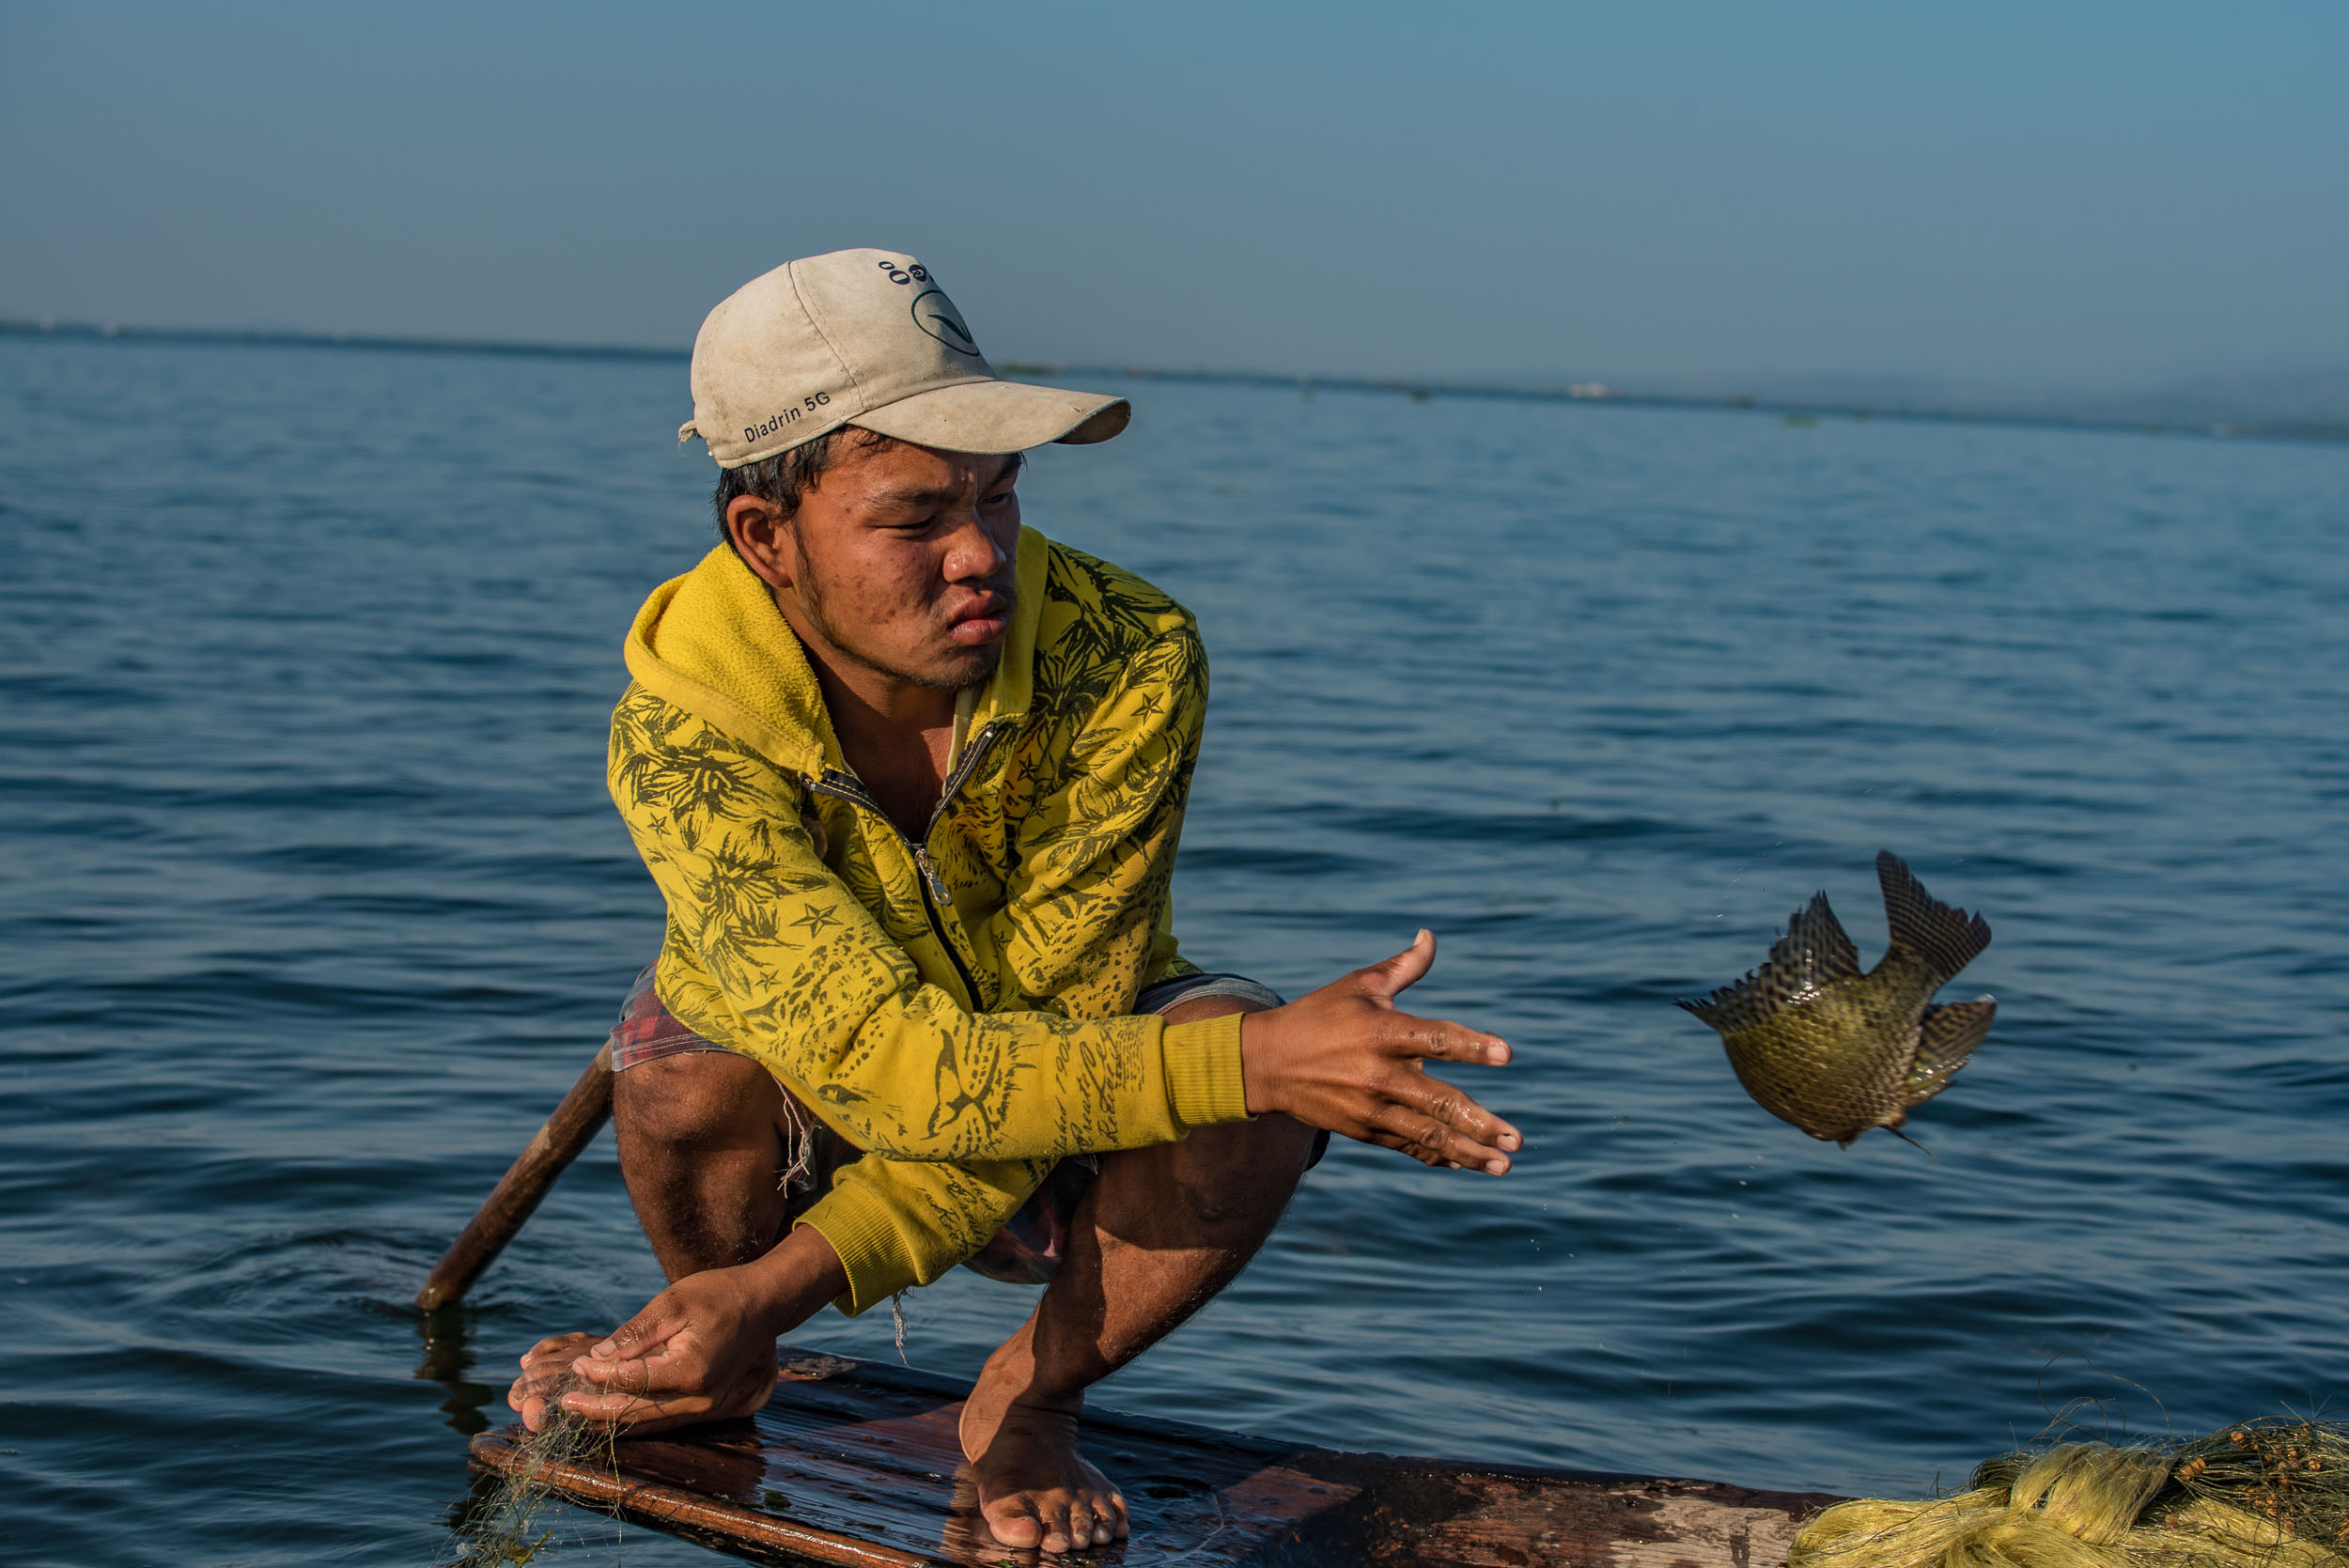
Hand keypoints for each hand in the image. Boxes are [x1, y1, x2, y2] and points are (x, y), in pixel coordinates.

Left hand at [505, 1225, 846, 1434]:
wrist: (764, 1305)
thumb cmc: (719, 1295)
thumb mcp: (673, 1303)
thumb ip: (634, 1336)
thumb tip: (594, 1361)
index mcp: (691, 1370)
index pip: (631, 1381)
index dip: (598, 1377)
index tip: (576, 1366)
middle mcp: (698, 1400)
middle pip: (635, 1413)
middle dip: (594, 1408)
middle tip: (561, 1402)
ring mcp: (704, 1409)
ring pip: (645, 1423)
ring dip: (608, 1419)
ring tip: (575, 1411)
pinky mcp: (704, 1409)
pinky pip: (660, 1420)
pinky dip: (631, 1417)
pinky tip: (607, 1411)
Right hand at [1239, 930, 1519, 1171]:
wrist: (1265, 1063)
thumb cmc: (1319, 1015)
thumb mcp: (1359, 985)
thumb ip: (1403, 967)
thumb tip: (1430, 936)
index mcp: (1382, 1032)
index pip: (1435, 1039)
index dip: (1472, 1046)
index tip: (1507, 1054)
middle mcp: (1378, 1074)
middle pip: (1438, 1102)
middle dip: (1480, 1123)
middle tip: (1516, 1137)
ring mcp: (1371, 1107)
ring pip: (1428, 1134)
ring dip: (1469, 1152)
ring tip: (1505, 1164)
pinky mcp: (1363, 1129)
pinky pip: (1408, 1146)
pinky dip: (1437, 1156)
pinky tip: (1466, 1164)